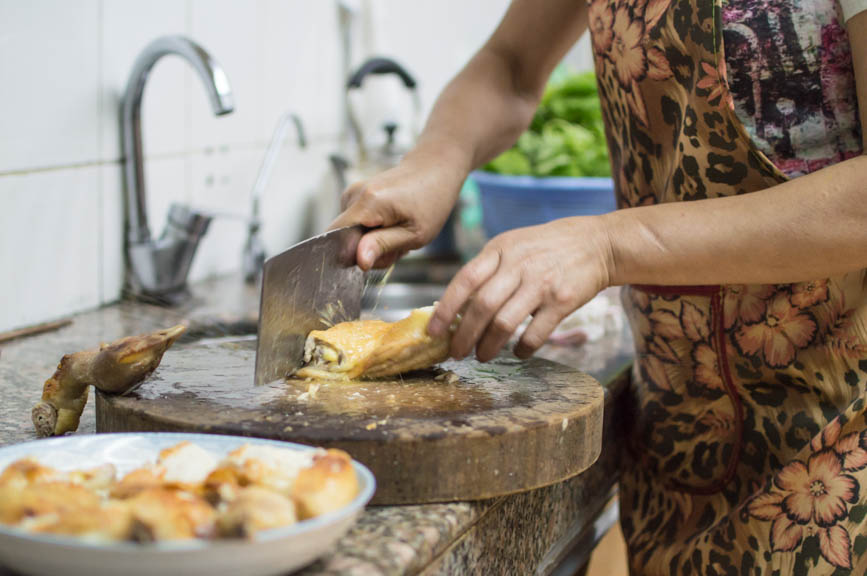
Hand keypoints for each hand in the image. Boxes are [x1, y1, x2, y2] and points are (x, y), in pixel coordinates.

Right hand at [329, 152, 466, 269]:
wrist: (433, 170)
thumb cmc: (431, 201)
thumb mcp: (414, 233)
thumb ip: (382, 245)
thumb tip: (359, 261)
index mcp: (368, 202)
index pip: (335, 237)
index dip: (349, 255)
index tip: (376, 257)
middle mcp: (354, 194)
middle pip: (344, 240)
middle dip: (369, 252)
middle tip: (398, 246)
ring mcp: (352, 193)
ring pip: (351, 235)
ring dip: (374, 243)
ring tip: (398, 234)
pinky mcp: (355, 196)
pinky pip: (356, 226)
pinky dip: (373, 233)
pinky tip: (391, 226)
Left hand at [428, 216, 613, 360]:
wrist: (596, 244)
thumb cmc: (545, 248)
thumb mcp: (512, 245)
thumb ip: (487, 270)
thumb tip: (456, 307)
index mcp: (500, 250)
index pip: (465, 280)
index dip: (446, 308)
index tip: (433, 331)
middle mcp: (519, 265)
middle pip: (482, 306)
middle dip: (464, 335)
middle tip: (456, 352)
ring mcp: (542, 283)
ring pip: (505, 322)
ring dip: (488, 345)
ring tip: (481, 356)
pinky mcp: (563, 301)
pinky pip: (536, 333)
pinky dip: (523, 349)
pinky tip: (517, 353)